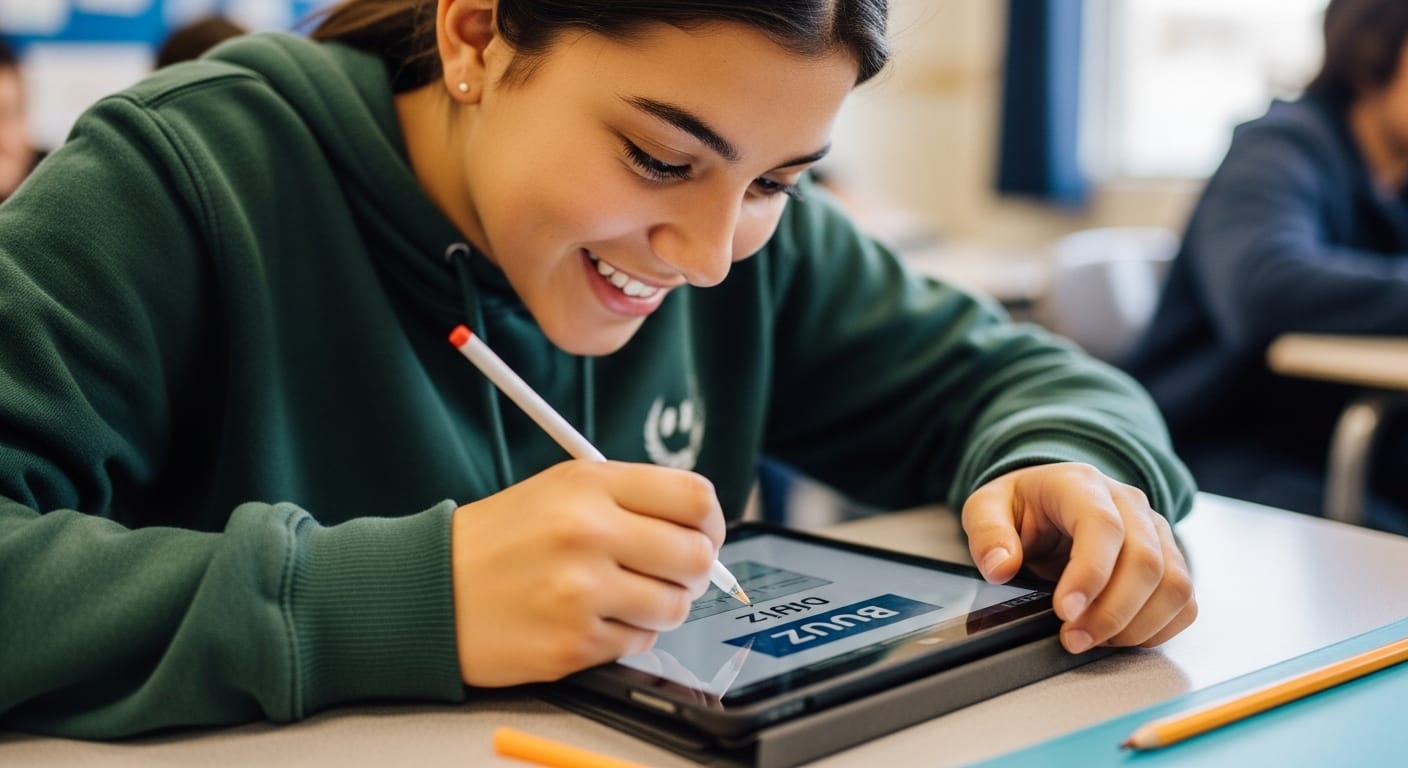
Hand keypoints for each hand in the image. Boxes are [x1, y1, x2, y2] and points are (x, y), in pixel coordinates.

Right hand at [450, 460, 723, 685]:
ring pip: (675, 607)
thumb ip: (631, 500)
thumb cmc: (500, 540)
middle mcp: (588, 532)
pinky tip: (591, 619)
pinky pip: (637, 643)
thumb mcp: (561, 489)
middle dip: (694, 572)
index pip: (694, 498)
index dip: (711, 523)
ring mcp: (580, 590)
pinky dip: (625, 635)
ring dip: (661, 608)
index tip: (703, 536)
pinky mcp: (573, 642)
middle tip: (671, 574)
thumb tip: (701, 531)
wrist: (429, 590)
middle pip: (696, 557)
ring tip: (624, 598)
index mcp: (590, 484)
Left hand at [961, 463, 1196, 653]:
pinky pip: (1184, 602)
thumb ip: (987, 533)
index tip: (1065, 611)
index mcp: (1082, 484)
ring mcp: (1156, 531)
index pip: (1102, 526)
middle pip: (1144, 561)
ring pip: (1173, 584)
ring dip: (1136, 625)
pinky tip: (1119, 636)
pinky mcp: (1170, 559)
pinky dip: (1157, 629)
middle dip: (1110, 612)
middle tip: (1073, 640)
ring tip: (1093, 640)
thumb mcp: (987, 507)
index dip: (1089, 574)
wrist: (1050, 500)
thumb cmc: (1023, 505)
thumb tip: (999, 567)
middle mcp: (1129, 504)